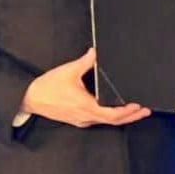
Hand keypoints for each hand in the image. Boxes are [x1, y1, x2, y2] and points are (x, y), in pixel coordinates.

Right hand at [20, 48, 150, 127]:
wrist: (30, 98)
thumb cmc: (48, 87)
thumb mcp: (68, 70)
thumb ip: (85, 61)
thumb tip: (95, 52)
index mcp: (86, 106)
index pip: (112, 114)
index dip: (127, 112)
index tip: (138, 106)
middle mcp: (86, 117)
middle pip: (113, 121)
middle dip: (130, 116)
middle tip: (145, 110)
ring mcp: (82, 120)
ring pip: (106, 121)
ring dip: (121, 117)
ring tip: (135, 111)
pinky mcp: (77, 119)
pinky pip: (98, 119)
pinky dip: (110, 116)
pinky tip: (115, 110)